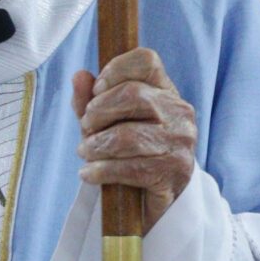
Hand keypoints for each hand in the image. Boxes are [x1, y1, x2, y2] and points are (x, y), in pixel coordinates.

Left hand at [70, 47, 197, 228]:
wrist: (156, 200)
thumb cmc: (130, 152)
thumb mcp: (107, 123)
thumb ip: (91, 100)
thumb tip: (79, 76)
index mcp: (166, 91)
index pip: (146, 61)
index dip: (115, 70)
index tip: (96, 92)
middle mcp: (179, 112)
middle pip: (133, 94)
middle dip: (98, 112)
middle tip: (87, 128)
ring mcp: (180, 142)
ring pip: (127, 136)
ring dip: (95, 146)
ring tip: (85, 153)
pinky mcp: (174, 172)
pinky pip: (130, 168)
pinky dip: (101, 171)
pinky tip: (89, 174)